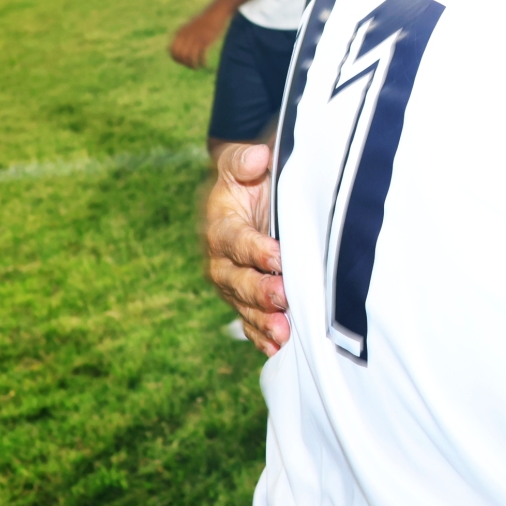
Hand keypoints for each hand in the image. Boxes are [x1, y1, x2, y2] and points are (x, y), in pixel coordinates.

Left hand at [170, 8, 228, 69]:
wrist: (215, 13)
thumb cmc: (204, 21)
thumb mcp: (190, 27)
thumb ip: (184, 36)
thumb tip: (182, 50)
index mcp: (179, 33)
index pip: (172, 51)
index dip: (176, 59)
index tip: (183, 62)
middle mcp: (185, 36)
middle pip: (180, 56)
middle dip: (185, 63)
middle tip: (191, 65)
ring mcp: (195, 39)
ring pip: (189, 58)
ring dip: (193, 65)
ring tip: (197, 67)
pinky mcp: (205, 41)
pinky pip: (201, 57)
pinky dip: (203, 63)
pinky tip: (205, 65)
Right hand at [202, 142, 289, 353]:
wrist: (243, 197)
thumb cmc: (248, 179)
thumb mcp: (242, 163)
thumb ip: (244, 160)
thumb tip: (257, 156)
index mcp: (221, 228)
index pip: (236, 241)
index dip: (256, 249)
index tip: (278, 255)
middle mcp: (221, 262)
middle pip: (238, 280)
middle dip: (261, 291)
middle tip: (284, 297)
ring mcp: (233, 285)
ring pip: (245, 307)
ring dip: (264, 321)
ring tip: (284, 333)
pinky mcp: (244, 300)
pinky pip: (251, 322)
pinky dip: (264, 337)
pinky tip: (279, 349)